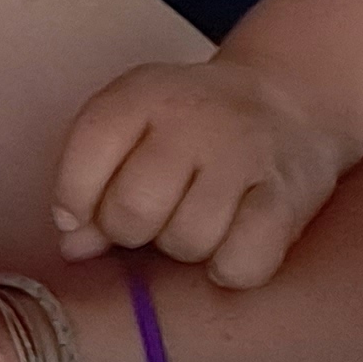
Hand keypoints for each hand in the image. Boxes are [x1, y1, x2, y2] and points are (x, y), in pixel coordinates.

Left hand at [49, 52, 353, 288]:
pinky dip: (231, 268)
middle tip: (153, 218)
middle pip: (133, 209)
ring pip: (187, 241)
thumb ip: (93, 182)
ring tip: (199, 222)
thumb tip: (72, 249)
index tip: (88, 215)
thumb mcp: (135, 128)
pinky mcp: (287, 195)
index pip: (86, 153)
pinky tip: (233, 245)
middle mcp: (192, 117)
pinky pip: (241, 262)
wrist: (290, 99)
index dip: (76, 199)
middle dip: (132, 231)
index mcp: (141, 93)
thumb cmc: (194, 127)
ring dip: (186, 249)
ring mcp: (243, 154)